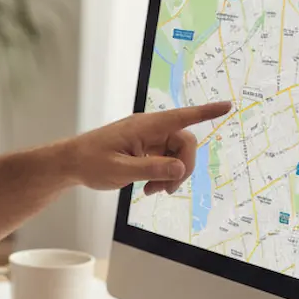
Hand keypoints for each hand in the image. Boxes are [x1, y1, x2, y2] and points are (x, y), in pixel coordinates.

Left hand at [62, 102, 232, 195]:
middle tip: (167, 190)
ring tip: (153, 192)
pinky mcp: (145, 150)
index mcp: (145, 126)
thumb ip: (152, 169)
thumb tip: (181, 169)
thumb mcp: (120, 170)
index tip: (228, 106)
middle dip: (182, 168)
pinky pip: (165, 162)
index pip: (182, 116)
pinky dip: (162, 176)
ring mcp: (148, 140)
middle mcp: (150, 129)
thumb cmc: (90, 163)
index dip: (206, 112)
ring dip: (171, 176)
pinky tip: (148, 189)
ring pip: (176, 156)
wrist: (70, 164)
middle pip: (184, 143)